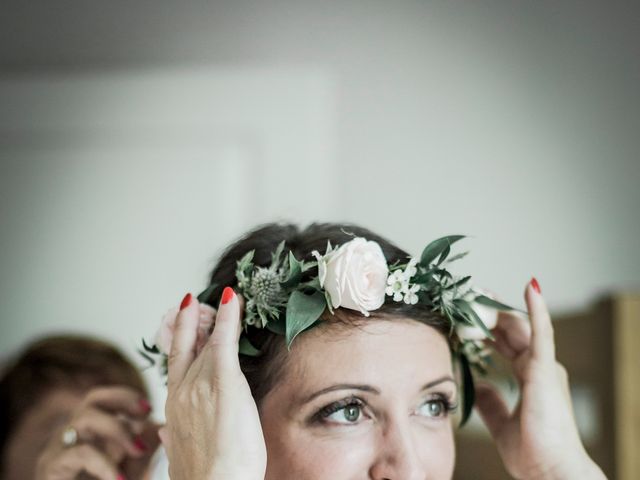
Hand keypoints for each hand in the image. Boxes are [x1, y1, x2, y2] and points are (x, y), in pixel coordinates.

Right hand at [35, 386, 154, 479]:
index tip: (148, 407)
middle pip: (91, 399)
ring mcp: (58, 451)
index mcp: (88, 434)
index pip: (102, 398)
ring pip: (84, 418)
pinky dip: (104, 463)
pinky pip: (79, 453)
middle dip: (123, 401)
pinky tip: (120, 479)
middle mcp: (71, 437)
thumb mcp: (127, 471)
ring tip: (139, 449)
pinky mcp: (50, 469)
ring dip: (118, 428)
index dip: (125, 396)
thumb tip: (164, 429)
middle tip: (147, 414)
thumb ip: (140, 450)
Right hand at [161, 289, 266, 479]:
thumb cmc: (203, 477)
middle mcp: (183, 389)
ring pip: (208, 341)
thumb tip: (164, 435)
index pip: (177, 365)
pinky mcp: (223, 382)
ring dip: (214, 317)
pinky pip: (224, 340)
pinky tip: (230, 298)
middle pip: (187, 347)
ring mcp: (201, 383)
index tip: (181, 324)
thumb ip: (172, 438)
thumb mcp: (177, 456)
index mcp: (174, 406)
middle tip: (192, 300)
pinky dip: (227, 316)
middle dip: (190, 322)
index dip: (179, 342)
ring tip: (221, 298)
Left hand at [474, 280, 605, 479]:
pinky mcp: (546, 369)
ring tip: (476, 293)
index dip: (486, 327)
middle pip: (509, 328)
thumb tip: (480, 385)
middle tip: (465, 296)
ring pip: (518, 326)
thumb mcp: (501, 424)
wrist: (552, 472)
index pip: (505, 342)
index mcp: (530, 376)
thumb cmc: (533, 453)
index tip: (466, 313)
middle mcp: (539, 365)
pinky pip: (542, 332)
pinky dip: (537, 309)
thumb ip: (491, 403)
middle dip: (487, 312)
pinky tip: (531, 288)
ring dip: (497, 309)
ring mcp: (544, 365)